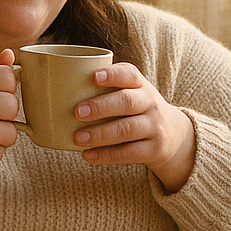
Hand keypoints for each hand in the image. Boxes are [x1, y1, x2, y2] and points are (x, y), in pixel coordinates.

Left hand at [73, 63, 196, 191]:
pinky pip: (129, 153)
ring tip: (78, 138)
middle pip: (127, 102)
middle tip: (77, 112)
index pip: (130, 74)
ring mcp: (154, 127)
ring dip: (100, 134)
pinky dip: (106, 155)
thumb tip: (56, 91)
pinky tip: (88, 156)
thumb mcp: (133, 94)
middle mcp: (150, 104)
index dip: (113, 75)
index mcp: (141, 86)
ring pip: (127, 129)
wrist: (175, 136)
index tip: (94, 77)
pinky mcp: (153, 150)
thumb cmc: (138, 111)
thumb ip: (106, 91)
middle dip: (101, 106)